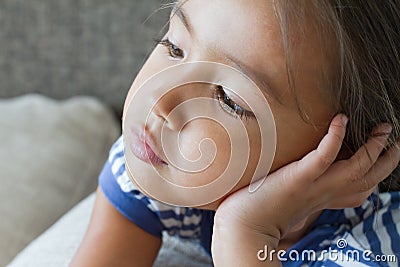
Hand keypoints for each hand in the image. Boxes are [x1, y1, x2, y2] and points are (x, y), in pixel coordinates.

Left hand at [212, 114, 399, 265]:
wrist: (244, 225)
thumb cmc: (263, 209)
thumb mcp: (293, 196)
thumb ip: (305, 185)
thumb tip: (308, 171)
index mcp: (325, 199)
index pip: (362, 189)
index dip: (378, 172)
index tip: (385, 153)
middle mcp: (326, 194)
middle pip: (369, 179)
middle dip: (387, 159)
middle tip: (394, 137)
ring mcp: (313, 186)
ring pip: (355, 168)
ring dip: (373, 147)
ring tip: (382, 127)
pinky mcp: (297, 178)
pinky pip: (322, 158)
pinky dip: (334, 139)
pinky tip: (341, 120)